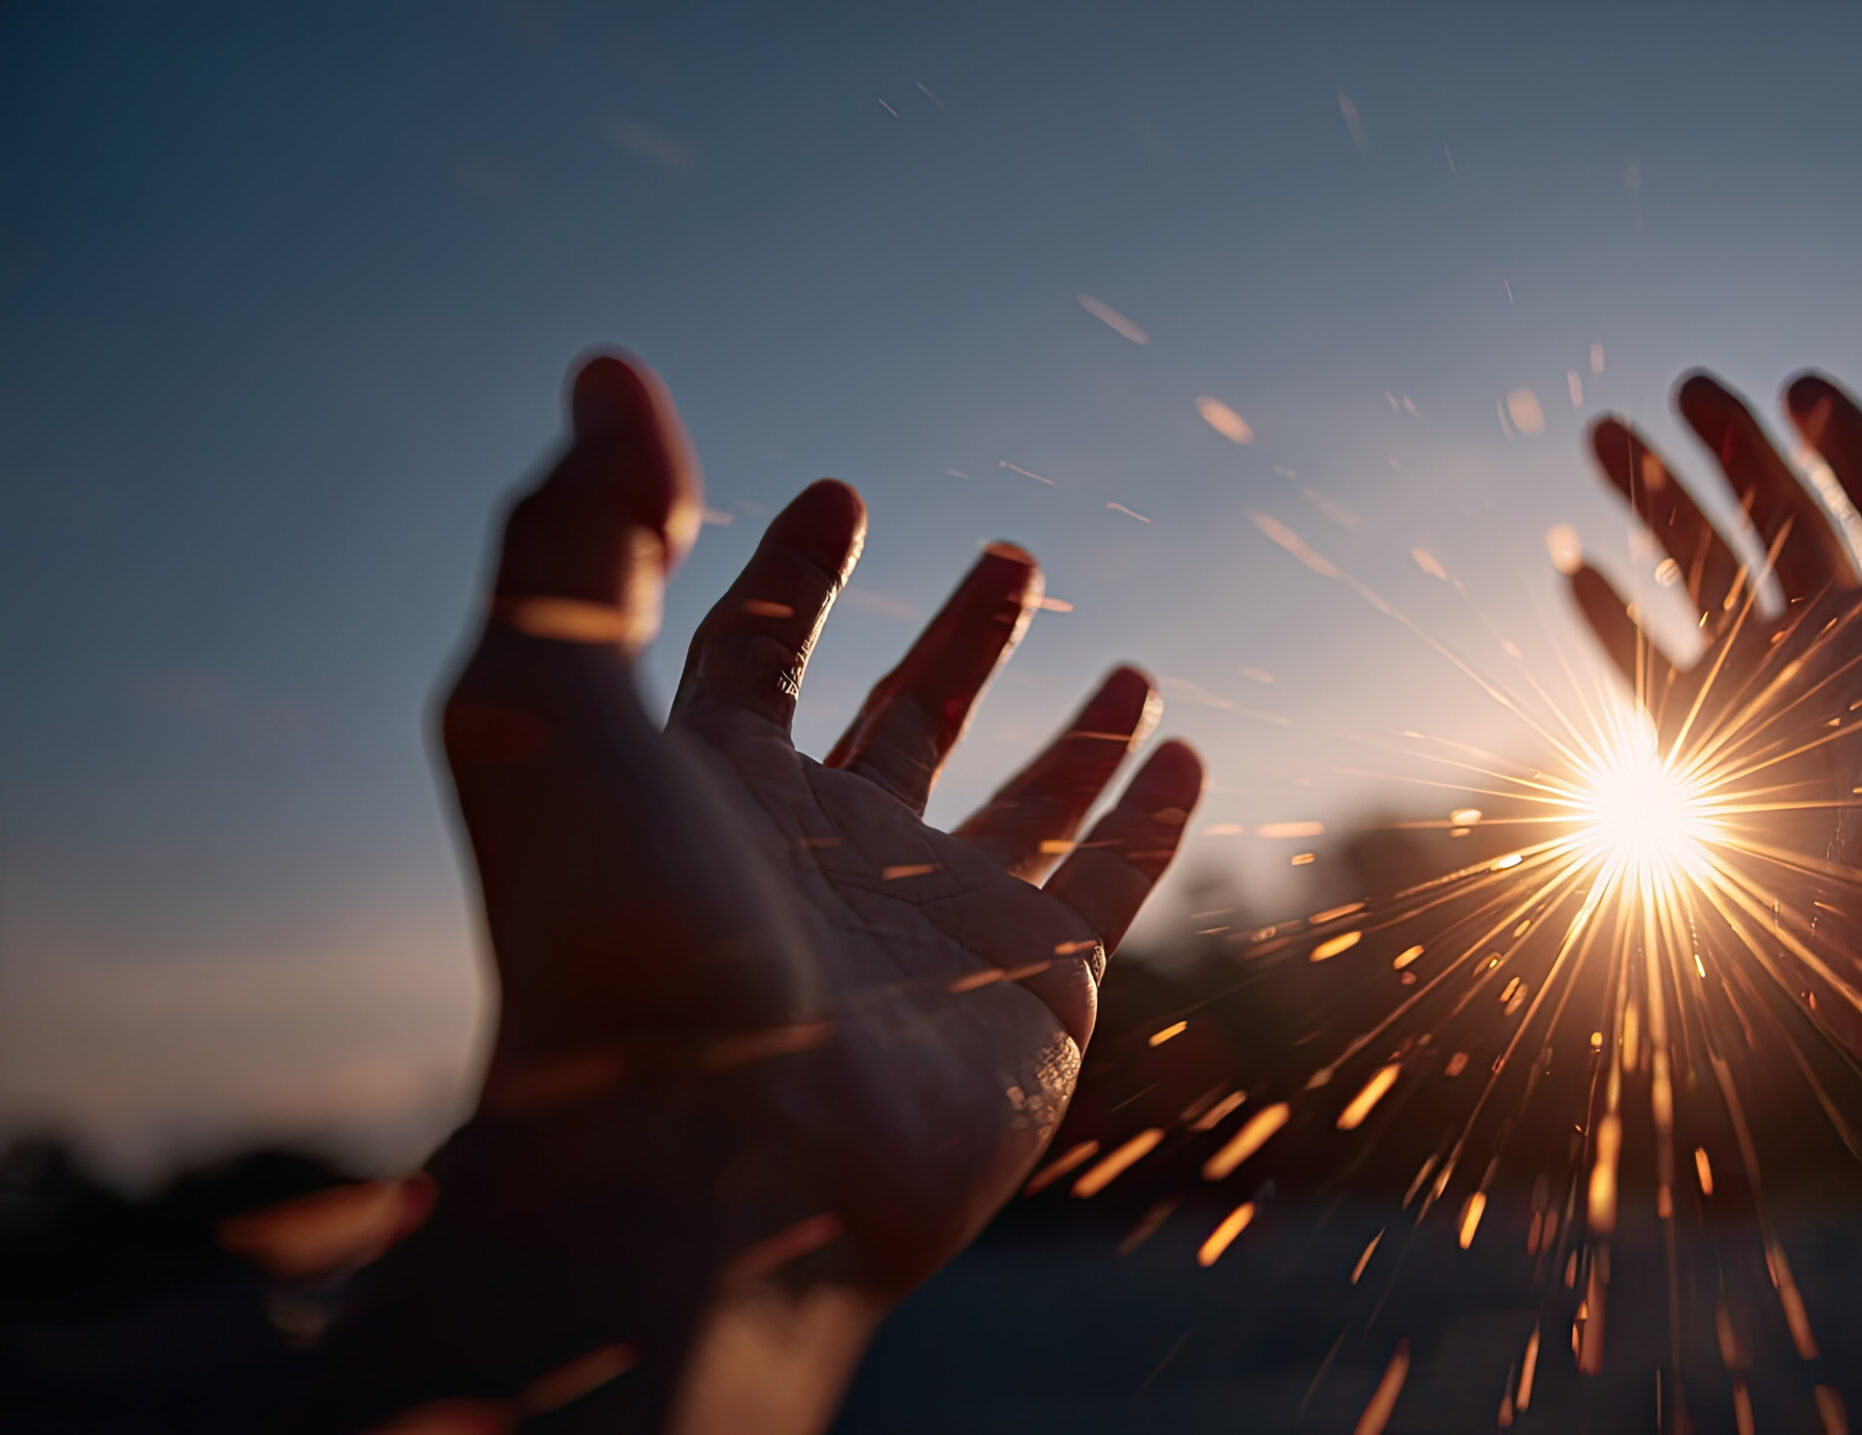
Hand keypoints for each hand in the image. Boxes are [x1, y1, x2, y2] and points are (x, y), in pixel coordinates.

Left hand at [306, 353, 1199, 1430]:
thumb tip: (611, 372)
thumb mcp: (545, 701)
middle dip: (955, 638)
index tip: (841, 495)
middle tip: (1012, 555)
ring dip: (1069, 730)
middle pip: (904, 720)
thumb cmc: (612, 939)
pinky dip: (1151, 819)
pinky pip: (1113, 882)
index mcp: (709, 784)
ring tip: (1123, 658)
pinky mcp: (1034, 984)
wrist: (707, 1162)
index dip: (789, 574)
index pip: (754, 654)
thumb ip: (578, 535)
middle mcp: (827, 848)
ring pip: (1021, 803)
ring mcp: (934, 918)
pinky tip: (1182, 753)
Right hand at [1567, 355, 1861, 1430]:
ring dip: (1657, 499)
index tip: (1799, 387)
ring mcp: (1780, 702)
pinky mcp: (1715, 761)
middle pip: (1787, 518)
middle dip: (1739, 447)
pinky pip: (1646, 668)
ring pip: (1706, 573)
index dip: (1848, 436)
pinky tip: (1572, 564)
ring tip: (1604, 430)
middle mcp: (1858, 646)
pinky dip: (1608, 616)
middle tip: (1689, 385)